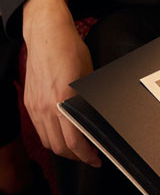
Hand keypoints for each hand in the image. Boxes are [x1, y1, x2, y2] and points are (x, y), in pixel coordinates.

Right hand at [23, 0, 100, 165]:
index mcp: (64, 100)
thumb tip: (96, 119)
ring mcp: (35, 106)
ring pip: (47, 142)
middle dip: (76, 157)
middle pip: (59, 147)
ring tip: (77, 147)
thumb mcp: (89, 75)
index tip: (96, 159)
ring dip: (62, 149)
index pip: (74, 142)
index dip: (86, 156)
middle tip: (89, 156)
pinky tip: (61, 133)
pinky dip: (50, 137)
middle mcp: (46, 107)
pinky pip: (38, 129)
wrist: (47, 34)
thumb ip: (89, 100)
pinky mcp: (29, 102)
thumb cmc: (70, 50)